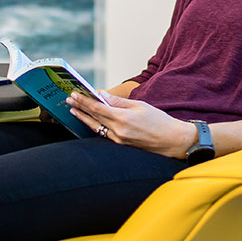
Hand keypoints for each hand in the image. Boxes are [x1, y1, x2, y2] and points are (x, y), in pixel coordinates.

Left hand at [67, 91, 196, 158]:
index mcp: (123, 119)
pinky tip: (89, 121)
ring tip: (74, 110)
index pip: (97, 108)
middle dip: (80, 108)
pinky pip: (104, 134)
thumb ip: (118, 101)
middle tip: (69, 100)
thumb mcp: (140, 106)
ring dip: (84, 118)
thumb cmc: (159, 121)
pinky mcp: (121, 145)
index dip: (84, 101)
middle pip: (94, 118)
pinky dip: (95, 125)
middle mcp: (118, 131)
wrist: (172, 141)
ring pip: (97, 127)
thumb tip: (101, 95)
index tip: (74, 94)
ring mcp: (119, 140)